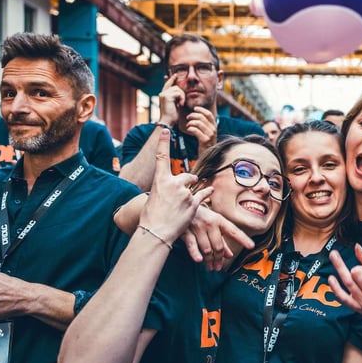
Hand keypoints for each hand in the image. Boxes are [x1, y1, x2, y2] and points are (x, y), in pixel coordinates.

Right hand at [139, 129, 211, 243]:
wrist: (155, 231)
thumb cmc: (151, 216)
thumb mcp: (154, 198)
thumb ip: (164, 189)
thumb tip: (169, 188)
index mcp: (159, 180)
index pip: (161, 157)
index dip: (163, 142)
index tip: (164, 130)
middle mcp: (172, 183)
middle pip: (187, 176)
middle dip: (188, 182)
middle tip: (181, 193)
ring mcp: (183, 193)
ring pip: (194, 187)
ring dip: (192, 193)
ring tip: (183, 205)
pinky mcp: (193, 203)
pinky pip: (203, 195)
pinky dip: (206, 193)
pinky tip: (210, 191)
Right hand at [157, 75, 183, 125]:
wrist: (167, 122)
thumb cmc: (172, 116)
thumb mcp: (175, 104)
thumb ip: (176, 97)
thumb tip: (180, 92)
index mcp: (163, 95)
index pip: (168, 84)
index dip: (171, 79)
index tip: (175, 74)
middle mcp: (162, 93)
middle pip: (176, 86)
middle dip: (182, 93)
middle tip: (182, 103)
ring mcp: (163, 94)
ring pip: (178, 89)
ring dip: (182, 96)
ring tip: (181, 104)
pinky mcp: (166, 96)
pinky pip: (178, 93)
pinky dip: (182, 98)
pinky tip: (180, 105)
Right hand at [180, 207, 253, 270]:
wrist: (180, 206)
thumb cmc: (199, 216)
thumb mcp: (212, 225)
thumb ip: (221, 240)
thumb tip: (230, 255)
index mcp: (219, 220)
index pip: (233, 231)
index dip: (243, 238)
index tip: (251, 246)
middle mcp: (210, 223)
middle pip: (218, 245)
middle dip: (219, 258)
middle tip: (218, 268)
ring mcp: (198, 227)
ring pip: (207, 248)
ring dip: (209, 261)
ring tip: (211, 268)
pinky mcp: (186, 231)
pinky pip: (192, 245)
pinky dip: (196, 253)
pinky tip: (199, 261)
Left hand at [186, 106, 217, 152]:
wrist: (209, 156)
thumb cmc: (206, 144)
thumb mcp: (208, 133)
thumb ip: (205, 125)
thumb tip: (197, 115)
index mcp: (214, 126)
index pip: (209, 114)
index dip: (201, 110)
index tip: (195, 108)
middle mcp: (213, 130)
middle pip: (202, 117)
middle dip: (193, 116)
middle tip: (188, 118)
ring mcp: (210, 135)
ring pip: (198, 123)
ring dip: (190, 123)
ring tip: (188, 126)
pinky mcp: (205, 140)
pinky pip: (195, 130)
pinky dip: (190, 128)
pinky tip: (189, 130)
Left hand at [328, 244, 361, 318]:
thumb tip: (357, 246)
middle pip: (358, 275)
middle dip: (357, 268)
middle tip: (360, 270)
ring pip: (348, 282)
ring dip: (339, 267)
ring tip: (333, 254)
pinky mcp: (353, 305)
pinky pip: (341, 296)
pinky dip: (335, 287)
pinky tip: (331, 277)